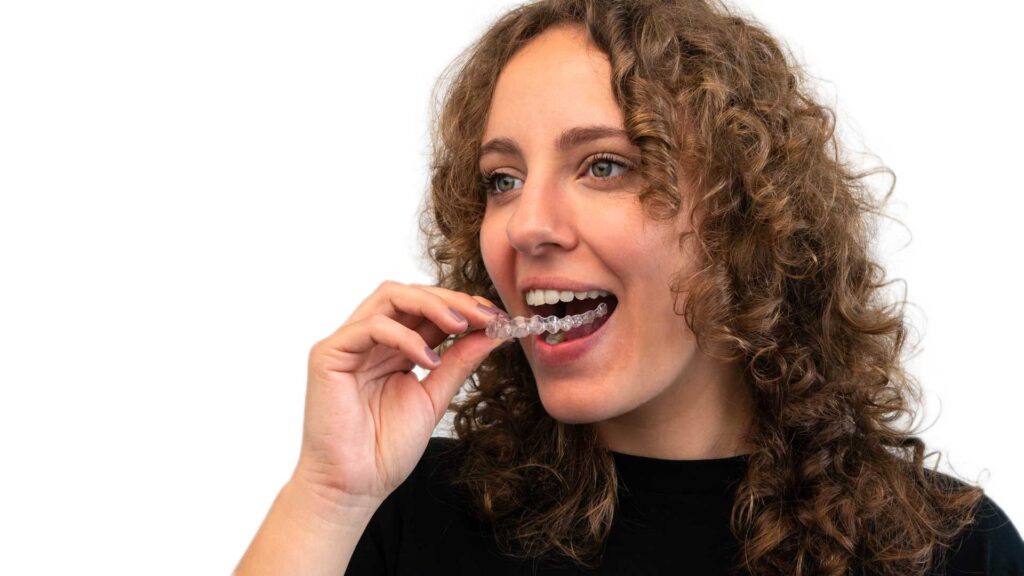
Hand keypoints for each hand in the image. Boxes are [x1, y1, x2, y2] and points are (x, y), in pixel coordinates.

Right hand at [292, 281, 506, 509]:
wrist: (354, 486)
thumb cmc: (386, 448)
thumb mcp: (435, 397)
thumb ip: (460, 362)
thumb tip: (495, 331)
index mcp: (393, 347)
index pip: (427, 310)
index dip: (462, 306)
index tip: (498, 317)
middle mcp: (369, 339)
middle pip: (410, 294)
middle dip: (452, 300)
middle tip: (486, 315)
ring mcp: (348, 343)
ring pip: (389, 297)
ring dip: (431, 305)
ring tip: (463, 324)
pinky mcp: (328, 354)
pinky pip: (371, 326)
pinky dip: (405, 337)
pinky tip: (429, 359)